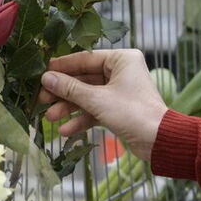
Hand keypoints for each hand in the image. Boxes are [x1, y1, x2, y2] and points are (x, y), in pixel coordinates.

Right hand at [38, 50, 167, 160]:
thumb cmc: (132, 113)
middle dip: (62, 92)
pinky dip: (81, 119)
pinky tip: (66, 130)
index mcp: (121, 59)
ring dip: (69, 107)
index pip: (85, 59)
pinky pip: (95, 109)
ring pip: (87, 95)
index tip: (41, 72)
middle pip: (84, 78)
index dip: (62, 67)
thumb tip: (45, 78)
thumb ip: (70, 88)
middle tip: (40, 99)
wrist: (159, 141)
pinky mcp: (118, 109)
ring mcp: (119, 91)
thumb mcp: (97, 99)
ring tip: (49, 117)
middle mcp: (121, 71)